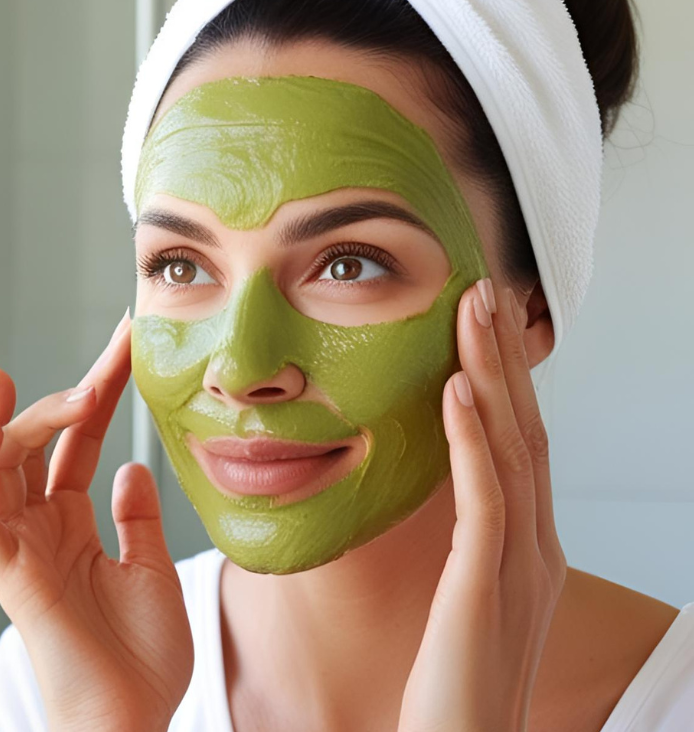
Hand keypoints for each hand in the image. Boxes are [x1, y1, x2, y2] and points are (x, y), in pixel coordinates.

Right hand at [0, 311, 194, 731]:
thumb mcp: (152, 571)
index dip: (96, 392)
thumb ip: (138, 518)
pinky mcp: (7, 574)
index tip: (123, 345)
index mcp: (70, 526)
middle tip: (104, 348)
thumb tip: (129, 466)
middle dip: (54, 392)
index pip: (76, 444)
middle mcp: (37, 530)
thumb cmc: (142, 661)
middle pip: (31, 445)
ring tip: (2, 374)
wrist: (132, 721)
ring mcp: (19, 549)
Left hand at [398, 281, 566, 731]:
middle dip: (505, 359)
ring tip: (472, 311)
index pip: (519, 447)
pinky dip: (473, 441)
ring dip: (492, 376)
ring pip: (512, 451)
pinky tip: (457, 391)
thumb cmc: (451, 687)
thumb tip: (441, 502)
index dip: (506, 382)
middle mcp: (535, 550)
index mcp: (527, 550)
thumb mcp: (463, 603)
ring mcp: (519, 569)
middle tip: (483, 290)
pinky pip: (486, 501)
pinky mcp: (486, 590)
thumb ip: (464, 552)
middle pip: (525, 432)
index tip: (480, 325)